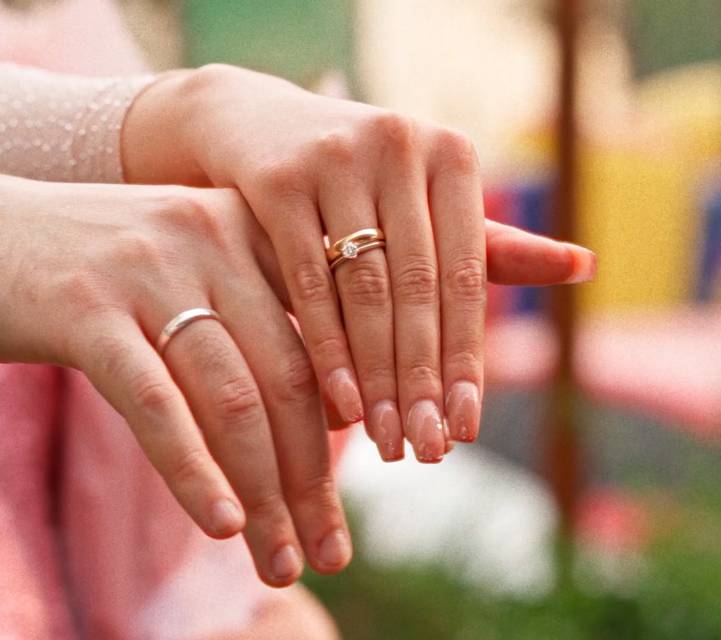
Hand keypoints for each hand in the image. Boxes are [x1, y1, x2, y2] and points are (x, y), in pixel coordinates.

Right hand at [0, 175, 350, 586]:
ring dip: (265, 495)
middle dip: (315, 478)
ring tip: (281, 562)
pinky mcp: (85, 310)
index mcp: (255, 227)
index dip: (368, 409)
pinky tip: (222, 525)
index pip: (332, 330)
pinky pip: (157, 405)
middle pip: (291, 378)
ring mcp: (150, 270)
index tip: (389, 472)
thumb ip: (268, 318)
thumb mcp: (202, 271)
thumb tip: (342, 412)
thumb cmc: (110, 268)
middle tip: (331, 551)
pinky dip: (195, 472)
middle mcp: (215, 237)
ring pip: (234, 401)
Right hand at [123, 64, 596, 462]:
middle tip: (427, 451)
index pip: (468, 276)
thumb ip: (496, 246)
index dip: (468, 356)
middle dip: (423, 380)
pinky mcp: (277, 179)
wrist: (261, 128)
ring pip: (365, 290)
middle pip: (419, 288)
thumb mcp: (429, 206)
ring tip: (388, 441)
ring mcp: (337, 158)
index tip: (466, 429)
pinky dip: (326, 345)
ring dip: (378, 375)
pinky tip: (339, 402)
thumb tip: (586, 267)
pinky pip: (306, 280)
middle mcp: (402, 146)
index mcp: (452, 156)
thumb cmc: (366, 182)